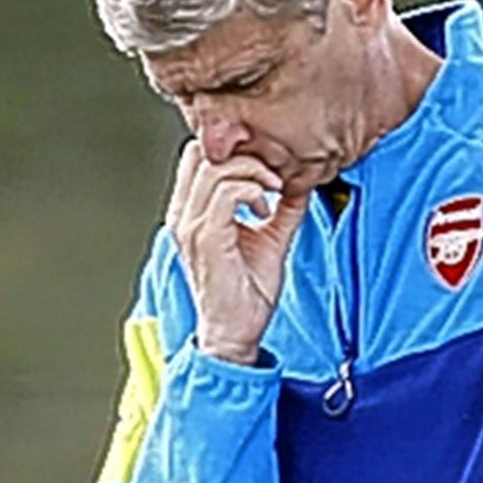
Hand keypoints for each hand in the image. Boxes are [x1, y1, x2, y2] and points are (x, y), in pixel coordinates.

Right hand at [165, 140, 307, 364]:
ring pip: (217, 168)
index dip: (235, 150)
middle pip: (204, 153)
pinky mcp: (205, 237)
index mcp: (190, 212)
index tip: (267, 167)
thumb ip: (282, 208)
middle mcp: (183, 215)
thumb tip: (299, 183)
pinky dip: (253, 191)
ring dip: (254, 172)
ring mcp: (190, 225)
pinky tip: (266, 209)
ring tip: (273, 192)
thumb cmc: (247, 293)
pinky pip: (227, 192)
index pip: (200, 157)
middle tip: (273, 175)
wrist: (237, 332)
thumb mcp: (270, 239)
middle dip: (246, 155)